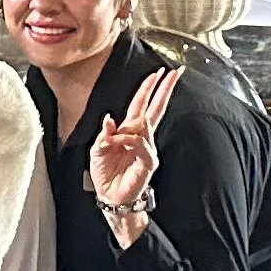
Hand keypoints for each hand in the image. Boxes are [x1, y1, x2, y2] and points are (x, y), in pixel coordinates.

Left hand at [88, 64, 180, 228]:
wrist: (110, 197)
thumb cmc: (106, 173)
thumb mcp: (97, 149)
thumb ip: (104, 133)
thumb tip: (110, 119)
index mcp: (129, 131)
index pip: (142, 105)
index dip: (148, 89)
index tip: (157, 74)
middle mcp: (141, 137)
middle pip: (155, 109)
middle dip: (164, 90)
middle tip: (173, 73)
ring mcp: (147, 149)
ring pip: (144, 126)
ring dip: (126, 130)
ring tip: (112, 142)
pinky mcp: (148, 162)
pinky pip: (141, 144)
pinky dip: (128, 141)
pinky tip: (119, 143)